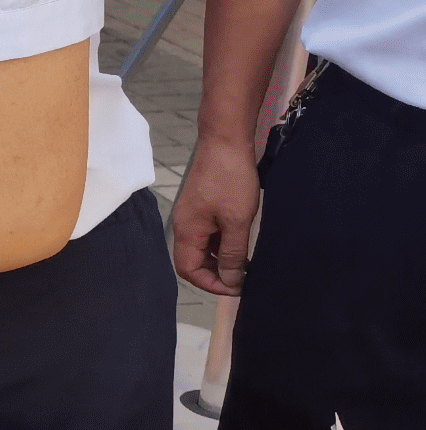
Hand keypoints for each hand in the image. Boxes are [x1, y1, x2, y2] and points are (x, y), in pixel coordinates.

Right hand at [171, 136, 259, 295]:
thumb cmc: (230, 180)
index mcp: (186, 231)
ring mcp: (191, 215)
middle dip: (216, 274)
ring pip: (201, 248)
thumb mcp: (237, 221)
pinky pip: (207, 234)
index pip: (189, 270)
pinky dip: (221, 244)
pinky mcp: (201, 206)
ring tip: (246, 262)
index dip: (211, 284)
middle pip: (192, 261)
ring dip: (220, 259)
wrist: (226, 142)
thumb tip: (231, 280)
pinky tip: (240, 242)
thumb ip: (232, 254)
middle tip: (244, 277)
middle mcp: (184, 225)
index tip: (238, 287)